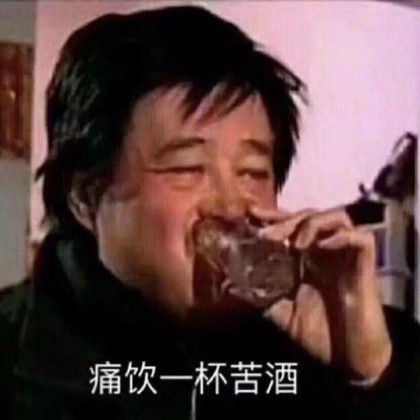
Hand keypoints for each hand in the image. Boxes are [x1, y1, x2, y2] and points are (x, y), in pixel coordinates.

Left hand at [245, 206, 391, 382]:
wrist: (347, 360)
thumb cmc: (316, 334)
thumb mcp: (280, 312)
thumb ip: (259, 297)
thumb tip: (229, 286)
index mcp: (307, 258)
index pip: (291, 226)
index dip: (273, 216)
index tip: (251, 213)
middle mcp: (326, 251)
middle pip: (310, 216)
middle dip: (287, 220)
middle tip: (268, 233)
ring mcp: (347, 256)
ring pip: (337, 217)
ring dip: (312, 224)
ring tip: (296, 243)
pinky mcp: (366, 265)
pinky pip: (361, 237)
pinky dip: (340, 236)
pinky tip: (321, 246)